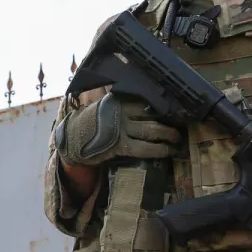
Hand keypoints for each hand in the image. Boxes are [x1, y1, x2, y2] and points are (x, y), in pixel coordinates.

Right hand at [54, 93, 181, 167]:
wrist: (71, 139)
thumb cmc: (91, 124)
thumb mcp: (105, 107)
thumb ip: (122, 106)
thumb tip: (147, 107)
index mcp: (118, 100)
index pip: (145, 101)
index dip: (162, 107)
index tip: (174, 110)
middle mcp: (120, 112)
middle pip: (151, 115)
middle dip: (168, 121)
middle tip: (180, 126)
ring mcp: (120, 129)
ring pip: (150, 130)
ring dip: (168, 135)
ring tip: (177, 139)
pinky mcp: (119, 146)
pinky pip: (143, 148)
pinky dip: (158, 150)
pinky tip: (168, 151)